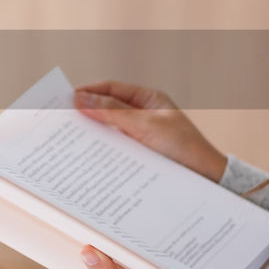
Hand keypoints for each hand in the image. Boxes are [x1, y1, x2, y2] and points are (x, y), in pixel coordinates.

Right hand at [74, 80, 228, 182]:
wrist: (207, 179)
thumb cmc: (184, 148)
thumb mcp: (146, 126)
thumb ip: (113, 111)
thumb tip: (81, 98)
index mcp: (148, 99)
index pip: (111, 88)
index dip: (87, 91)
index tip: (65, 99)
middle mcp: (143, 114)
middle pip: (107, 108)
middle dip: (86, 113)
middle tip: (61, 121)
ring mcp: (141, 134)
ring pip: (110, 129)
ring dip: (93, 134)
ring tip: (69, 140)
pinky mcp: (140, 154)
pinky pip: (116, 148)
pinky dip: (102, 150)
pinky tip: (89, 157)